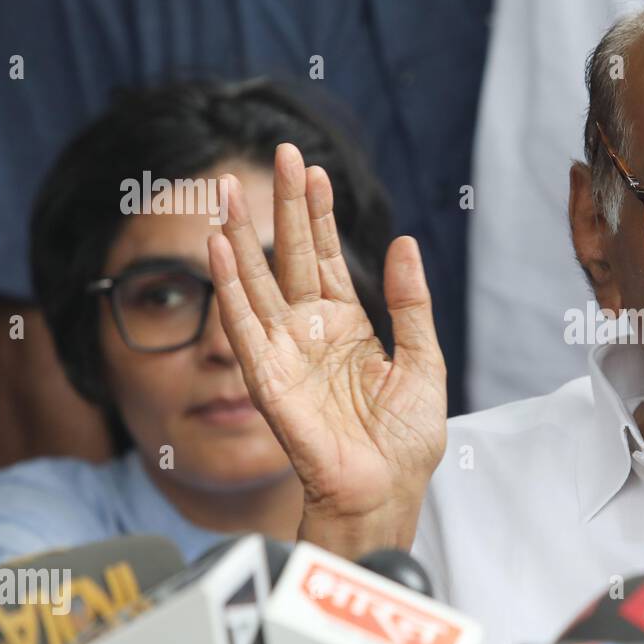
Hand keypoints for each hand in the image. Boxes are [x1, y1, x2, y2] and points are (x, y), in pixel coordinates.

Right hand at [206, 144, 446, 557]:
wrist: (389, 490)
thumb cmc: (406, 439)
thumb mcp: (424, 361)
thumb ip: (412, 305)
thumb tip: (406, 243)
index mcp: (348, 326)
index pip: (329, 257)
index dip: (320, 215)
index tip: (314, 169)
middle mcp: (311, 332)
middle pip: (292, 256)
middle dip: (285, 207)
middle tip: (282, 154)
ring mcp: (286, 352)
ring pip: (258, 282)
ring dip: (242, 235)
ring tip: (230, 189)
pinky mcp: (268, 379)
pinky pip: (243, 326)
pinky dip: (230, 287)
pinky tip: (219, 247)